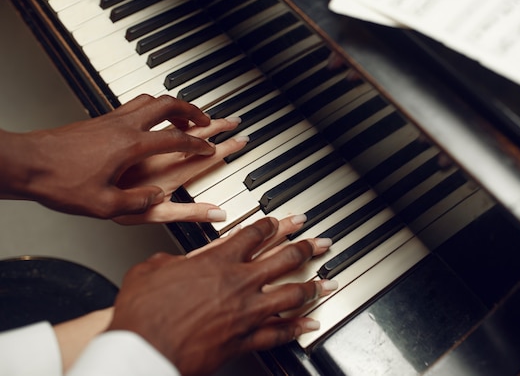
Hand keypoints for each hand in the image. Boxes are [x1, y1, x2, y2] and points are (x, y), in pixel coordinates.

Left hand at [0, 95, 231, 218]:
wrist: (27, 164)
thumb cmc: (61, 183)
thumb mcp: (105, 205)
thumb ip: (138, 202)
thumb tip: (158, 198)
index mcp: (132, 146)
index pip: (177, 140)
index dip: (199, 145)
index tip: (210, 148)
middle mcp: (125, 126)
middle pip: (169, 105)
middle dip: (193, 111)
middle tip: (206, 119)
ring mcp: (112, 119)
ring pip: (151, 99)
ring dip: (172, 106)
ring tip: (181, 118)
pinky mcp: (100, 120)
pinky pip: (134, 105)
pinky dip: (151, 108)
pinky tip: (149, 122)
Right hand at [108, 217, 335, 375]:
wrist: (143, 349)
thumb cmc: (143, 313)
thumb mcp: (149, 271)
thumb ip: (169, 262)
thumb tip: (171, 262)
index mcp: (217, 261)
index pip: (253, 235)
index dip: (271, 226)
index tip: (279, 222)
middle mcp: (238, 283)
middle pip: (284, 259)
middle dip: (305, 248)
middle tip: (318, 243)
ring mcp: (246, 312)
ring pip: (291, 294)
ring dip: (311, 287)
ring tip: (324, 282)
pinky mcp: (244, 340)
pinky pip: (279, 333)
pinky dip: (297, 327)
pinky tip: (310, 323)